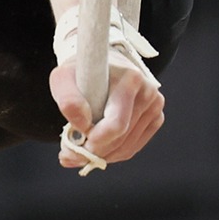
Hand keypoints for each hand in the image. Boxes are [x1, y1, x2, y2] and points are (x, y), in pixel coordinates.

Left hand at [49, 48, 164, 169]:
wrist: (102, 64)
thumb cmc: (82, 71)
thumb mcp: (63, 77)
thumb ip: (68, 100)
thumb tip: (83, 126)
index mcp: (130, 79)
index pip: (116, 124)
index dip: (95, 141)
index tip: (74, 143)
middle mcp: (148, 92)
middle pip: (121, 139)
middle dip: (94, 151)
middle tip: (69, 155)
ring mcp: (154, 106)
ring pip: (127, 147)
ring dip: (101, 155)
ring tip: (78, 152)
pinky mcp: (155, 117)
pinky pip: (133, 147)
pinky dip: (113, 153)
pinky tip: (96, 147)